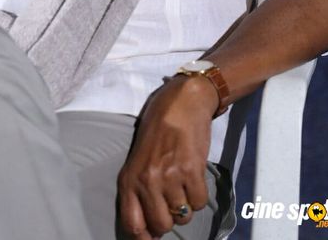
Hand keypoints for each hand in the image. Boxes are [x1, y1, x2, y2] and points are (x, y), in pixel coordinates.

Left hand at [117, 76, 217, 237]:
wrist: (181, 101)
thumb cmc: (158, 127)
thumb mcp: (138, 158)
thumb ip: (139, 188)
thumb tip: (146, 227)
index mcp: (129, 178)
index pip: (132, 224)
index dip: (144, 237)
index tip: (152, 237)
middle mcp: (147, 180)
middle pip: (161, 226)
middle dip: (169, 220)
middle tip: (171, 203)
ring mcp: (169, 176)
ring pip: (182, 216)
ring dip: (185, 205)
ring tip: (182, 183)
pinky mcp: (191, 170)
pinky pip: (199, 203)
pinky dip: (199, 195)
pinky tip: (193, 177)